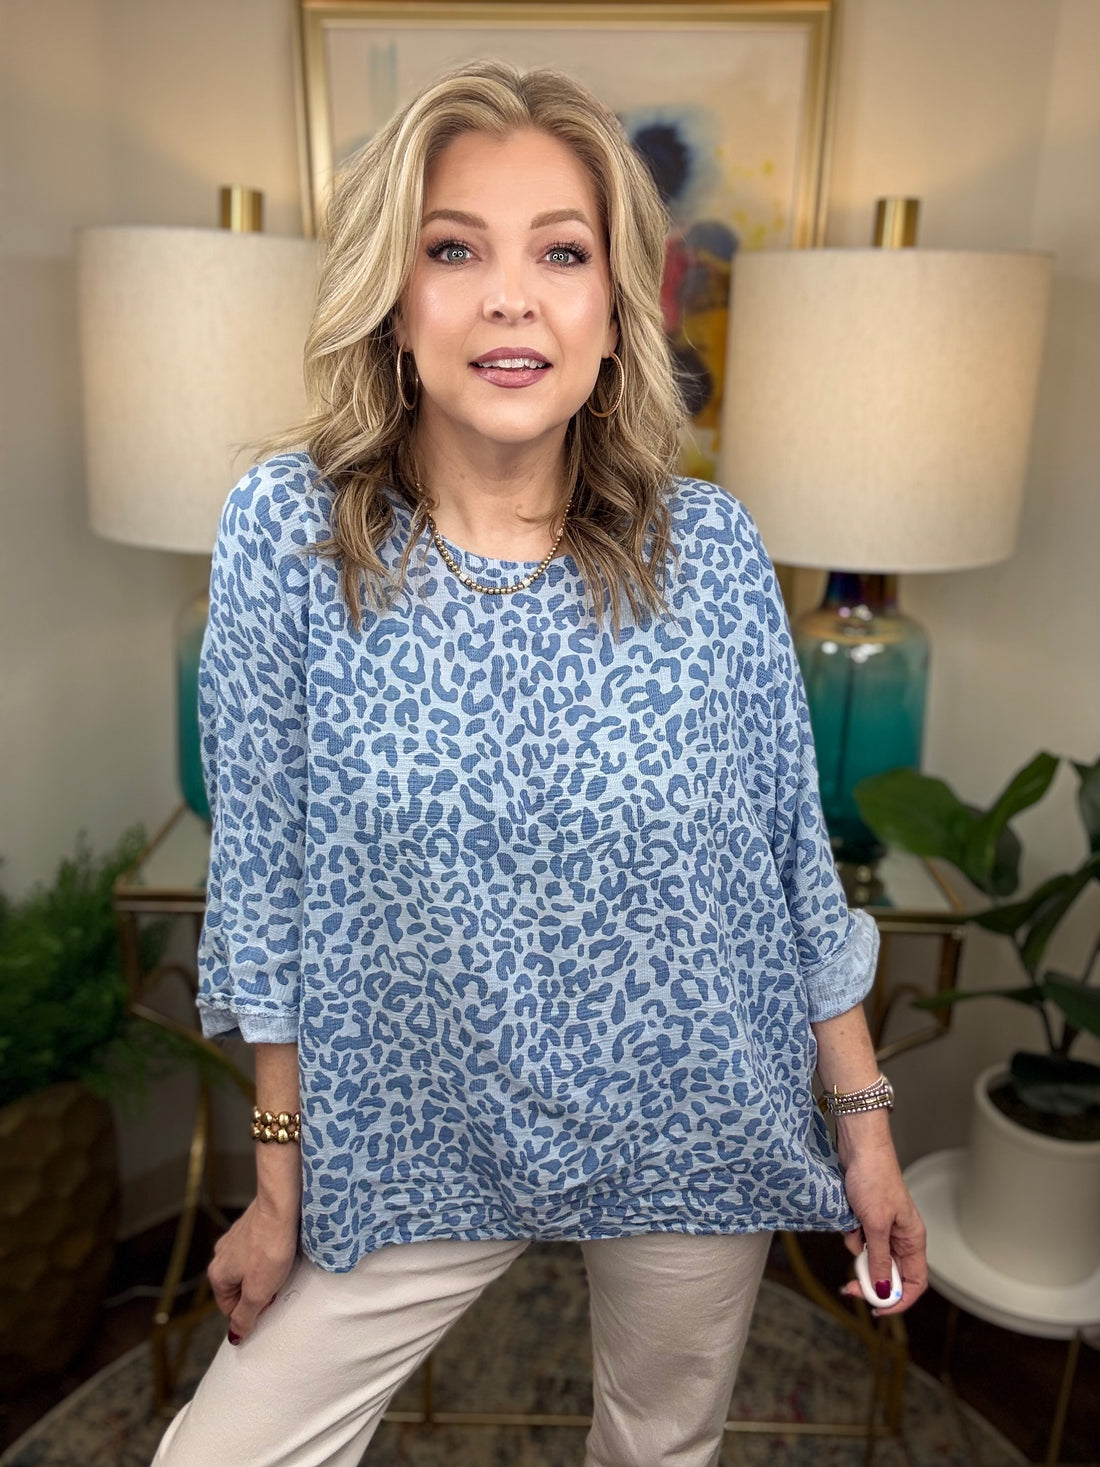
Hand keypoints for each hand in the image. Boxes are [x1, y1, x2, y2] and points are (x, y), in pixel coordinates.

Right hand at [207, 1194, 300, 1342]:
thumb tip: (235, 1336)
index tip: (269, 1300)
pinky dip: (269, 1254)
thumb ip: (245, 1316)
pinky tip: (282, 1249)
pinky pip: (258, 1250)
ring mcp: (235, 1239)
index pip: (229, 1309)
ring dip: (265, 1272)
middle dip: (258, 1290)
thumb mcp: (258, 1292)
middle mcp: (221, 1255)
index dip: (251, 1310)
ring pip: (249, 1268)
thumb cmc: (270, 1247)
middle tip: (276, 1283)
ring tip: (281, 1265)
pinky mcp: (251, 1226)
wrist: (280, 1205)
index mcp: (217, 1274)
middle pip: (239, 1288)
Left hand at [837, 1124, 926, 1315]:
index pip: (915, 1283)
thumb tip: (883, 1290)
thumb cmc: (873, 1177)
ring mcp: (884, 1227)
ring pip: (871, 1257)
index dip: (899, 1300)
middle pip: (890, 1274)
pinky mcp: (867, 1218)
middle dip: (870, 1281)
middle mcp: (902, 1237)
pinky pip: (859, 1240)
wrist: (859, 1146)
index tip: (877, 1308)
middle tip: (850, 1286)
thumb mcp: (875, 1225)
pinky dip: (851, 1235)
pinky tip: (848, 1220)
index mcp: (913, 1240)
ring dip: (858, 1253)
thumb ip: (878, 1259)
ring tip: (852, 1233)